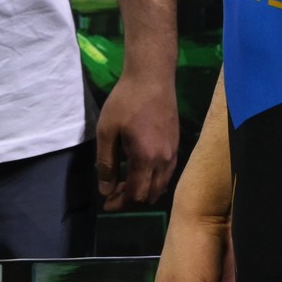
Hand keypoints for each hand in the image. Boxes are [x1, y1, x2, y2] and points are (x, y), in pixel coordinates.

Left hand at [93, 72, 179, 208]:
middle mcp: (164, 160)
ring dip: (144, 191)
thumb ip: (106, 163)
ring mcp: (173, 153)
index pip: (135, 194)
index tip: (106, 204)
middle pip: (150, 195)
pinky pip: (167, 174)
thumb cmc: (125, 101)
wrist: (152, 77)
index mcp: (146, 158)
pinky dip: (154, 181)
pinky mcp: (176, 145)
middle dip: (130, 200)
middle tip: (112, 195)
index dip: (120, 203)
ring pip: (161, 186)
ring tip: (124, 185)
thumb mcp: (107, 131)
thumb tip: (105, 191)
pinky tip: (140, 172)